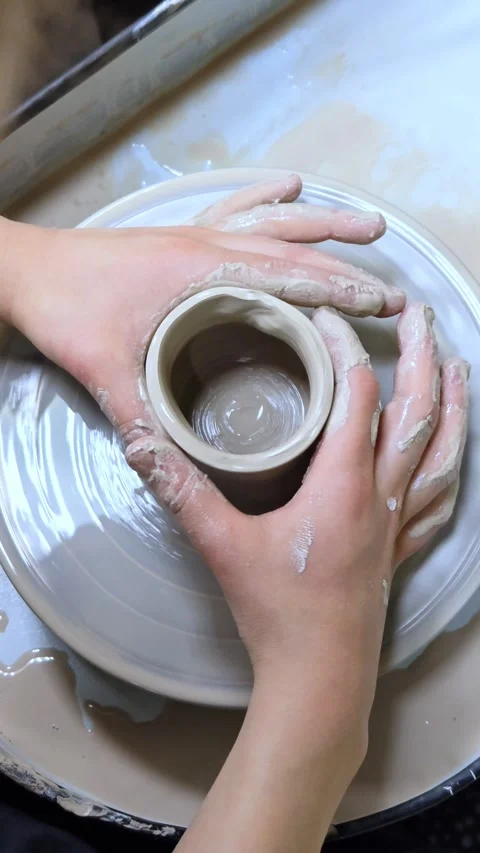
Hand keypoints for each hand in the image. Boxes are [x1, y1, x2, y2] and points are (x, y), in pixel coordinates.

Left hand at [2, 173, 399, 460]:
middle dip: (346, 267)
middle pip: (293, 250)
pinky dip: (267, 199)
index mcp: (200, 274)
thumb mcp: (106, 371)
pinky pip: (235, 208)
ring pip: (273, 222)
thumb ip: (142, 420)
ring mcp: (195, 234)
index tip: (378, 305)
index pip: (286, 279)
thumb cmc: (66, 309)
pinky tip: (289, 186)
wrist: (26, 269)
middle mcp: (207, 245)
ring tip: (366, 225)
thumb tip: (171, 464)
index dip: (336, 292)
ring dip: (321, 225)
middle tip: (389, 287)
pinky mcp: (179, 234)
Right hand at [175, 302, 468, 852]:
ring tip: (458, 367)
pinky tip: (455, 455)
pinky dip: (452, 465)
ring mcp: (398, 526)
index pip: (356, 395)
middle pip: (416, 413)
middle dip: (424, 358)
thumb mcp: (221, 547)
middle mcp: (382, 498)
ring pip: (441, 452)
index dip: (343, 349)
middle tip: (419, 317)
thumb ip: (183, 491)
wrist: (318, 680)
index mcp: (343, 486)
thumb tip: (143, 445)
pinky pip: (440, 499)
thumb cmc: (277, 616)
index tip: (325, 319)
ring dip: (453, 405)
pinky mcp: (401, 551)